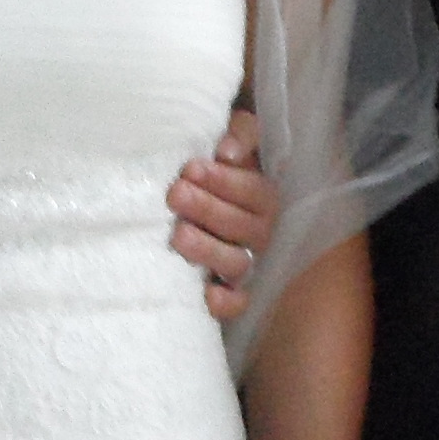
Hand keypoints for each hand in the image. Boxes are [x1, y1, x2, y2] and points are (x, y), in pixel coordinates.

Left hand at [170, 111, 274, 321]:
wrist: (195, 197)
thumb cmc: (213, 167)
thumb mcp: (232, 142)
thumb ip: (239, 135)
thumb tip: (227, 152)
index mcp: (262, 196)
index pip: (254, 191)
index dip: (225, 181)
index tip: (190, 168)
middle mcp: (259, 232)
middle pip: (244, 227)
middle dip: (208, 209)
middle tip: (176, 194)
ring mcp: (246, 263)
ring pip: (237, 263)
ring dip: (208, 249)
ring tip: (178, 234)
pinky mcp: (230, 293)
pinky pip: (237, 303)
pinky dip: (225, 301)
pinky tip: (205, 292)